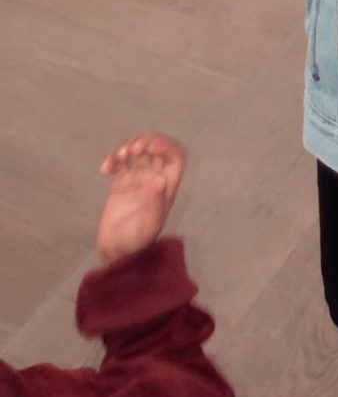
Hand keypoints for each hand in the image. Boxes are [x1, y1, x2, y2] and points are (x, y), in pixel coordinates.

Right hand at [96, 133, 185, 263]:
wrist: (116, 254)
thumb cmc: (136, 243)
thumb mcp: (148, 225)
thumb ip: (155, 202)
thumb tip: (160, 178)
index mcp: (166, 187)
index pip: (174, 157)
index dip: (166, 146)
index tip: (150, 147)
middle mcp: (153, 180)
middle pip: (156, 149)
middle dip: (146, 142)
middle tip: (134, 150)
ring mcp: (136, 181)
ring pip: (137, 153)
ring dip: (129, 146)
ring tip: (120, 156)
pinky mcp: (118, 185)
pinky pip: (118, 164)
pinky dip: (112, 160)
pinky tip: (105, 169)